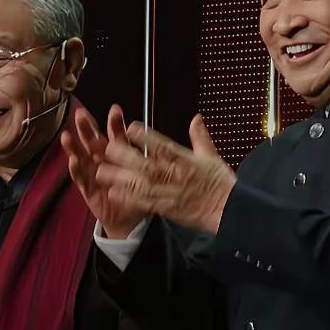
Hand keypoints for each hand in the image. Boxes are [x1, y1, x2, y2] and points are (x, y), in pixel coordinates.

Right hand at [61, 104, 145, 238]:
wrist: (129, 218)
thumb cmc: (134, 191)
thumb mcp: (140, 173)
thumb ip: (141, 155)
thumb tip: (147, 137)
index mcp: (117, 153)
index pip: (115, 135)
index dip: (115, 123)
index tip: (116, 110)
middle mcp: (101, 160)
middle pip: (93, 141)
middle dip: (87, 128)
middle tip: (80, 113)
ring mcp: (92, 173)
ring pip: (81, 156)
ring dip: (74, 147)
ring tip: (67, 136)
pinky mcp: (87, 189)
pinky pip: (80, 179)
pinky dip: (76, 170)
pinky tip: (73, 161)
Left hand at [96, 113, 236, 234]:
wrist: (228, 210)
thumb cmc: (220, 183)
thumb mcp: (211, 156)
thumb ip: (200, 136)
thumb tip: (196, 118)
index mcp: (184, 159)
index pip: (162, 145)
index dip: (145, 136)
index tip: (129, 127)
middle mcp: (174, 174)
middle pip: (145, 164)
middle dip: (125, 156)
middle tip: (107, 148)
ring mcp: (168, 192)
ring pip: (140, 184)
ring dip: (120, 178)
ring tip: (101, 172)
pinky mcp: (166, 208)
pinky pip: (144, 202)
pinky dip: (129, 198)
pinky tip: (114, 193)